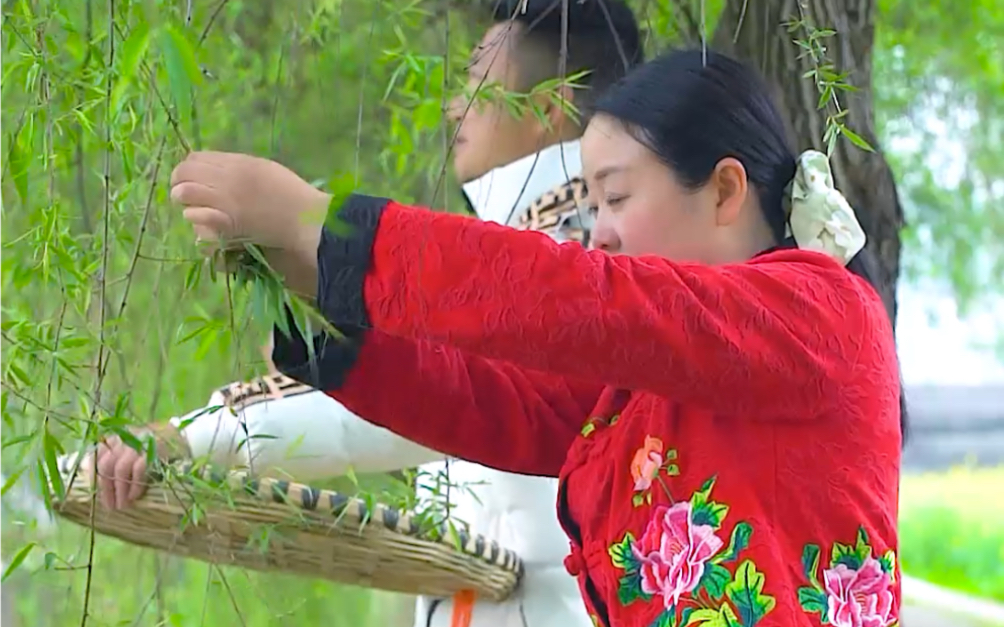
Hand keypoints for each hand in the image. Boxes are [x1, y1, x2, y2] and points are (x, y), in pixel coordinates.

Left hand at [81, 436, 148, 509]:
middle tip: (110, 506)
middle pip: (107, 465)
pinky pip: (139, 469)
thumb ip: (115, 460)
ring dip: (120, 490)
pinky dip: (135, 484)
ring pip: (121, 469)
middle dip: (107, 488)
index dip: (95, 477)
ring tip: (123, 505)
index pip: (97, 458)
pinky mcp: (152, 451)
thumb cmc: (150, 448)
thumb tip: (103, 486)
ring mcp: (137, 445)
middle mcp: (123, 440)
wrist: (175, 436)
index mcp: (115, 439)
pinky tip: (135, 496)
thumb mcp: (129, 450)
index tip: (98, 492)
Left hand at [170, 151, 328, 254]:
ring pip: (183, 192)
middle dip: (178, 182)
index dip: (188, 167)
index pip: (195, 158)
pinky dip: (194, 217)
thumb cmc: (291, 194)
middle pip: (184, 172)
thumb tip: (215, 170)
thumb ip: (239, 168)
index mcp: (238, 162)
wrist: (304, 218)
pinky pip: (195, 216)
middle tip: (184, 194)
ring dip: (182, 199)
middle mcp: (227, 178)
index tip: (191, 177)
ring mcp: (225, 200)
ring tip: (191, 207)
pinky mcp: (227, 223)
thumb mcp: (265, 169)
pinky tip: (202, 221)